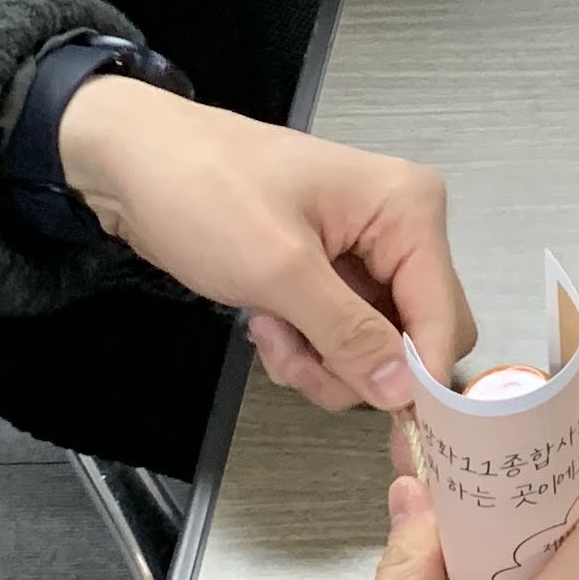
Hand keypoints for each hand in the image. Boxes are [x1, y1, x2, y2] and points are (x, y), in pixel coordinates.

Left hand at [55, 81, 474, 412]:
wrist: (134, 161)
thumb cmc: (204, 191)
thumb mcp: (278, 269)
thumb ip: (348, 333)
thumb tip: (404, 392)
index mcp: (408, 209)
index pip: (444, 315)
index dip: (418, 373)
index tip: (383, 418)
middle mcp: (400, 230)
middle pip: (417, 337)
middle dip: (357, 365)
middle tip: (296, 356)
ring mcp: (365, 254)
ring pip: (377, 347)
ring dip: (322, 358)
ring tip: (270, 330)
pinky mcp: (331, 274)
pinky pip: (344, 336)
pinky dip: (307, 347)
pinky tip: (266, 322)